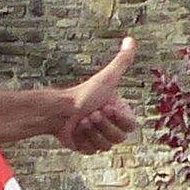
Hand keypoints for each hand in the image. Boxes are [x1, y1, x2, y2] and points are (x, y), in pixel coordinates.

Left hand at [52, 36, 136, 153]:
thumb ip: (122, 61)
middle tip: (91, 114)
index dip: (118, 119)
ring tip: (81, 121)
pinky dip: (83, 140)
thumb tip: (131, 39)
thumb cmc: (83, 93)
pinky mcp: (86, 148)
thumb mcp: (107, 78)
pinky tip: (75, 130)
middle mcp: (111, 126)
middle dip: (103, 125)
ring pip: (106, 146)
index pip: (131, 126)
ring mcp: (99, 138)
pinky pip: (92, 151)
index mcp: (119, 113)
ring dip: (92, 132)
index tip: (105, 107)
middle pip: (119, 138)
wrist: (58, 110)